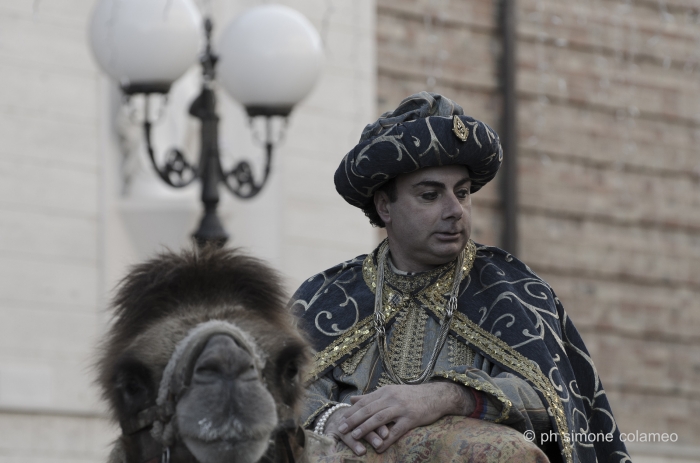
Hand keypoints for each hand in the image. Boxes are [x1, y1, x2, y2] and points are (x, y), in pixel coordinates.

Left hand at [334, 382, 473, 454]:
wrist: (436, 396)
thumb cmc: (411, 396)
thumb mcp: (390, 392)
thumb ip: (371, 397)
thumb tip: (352, 399)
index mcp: (385, 392)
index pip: (364, 401)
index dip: (351, 411)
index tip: (340, 420)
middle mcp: (391, 398)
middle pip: (369, 409)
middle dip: (353, 419)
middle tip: (342, 429)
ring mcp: (401, 408)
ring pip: (380, 418)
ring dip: (366, 428)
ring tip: (355, 436)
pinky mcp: (411, 418)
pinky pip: (397, 430)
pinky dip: (387, 440)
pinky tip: (379, 448)